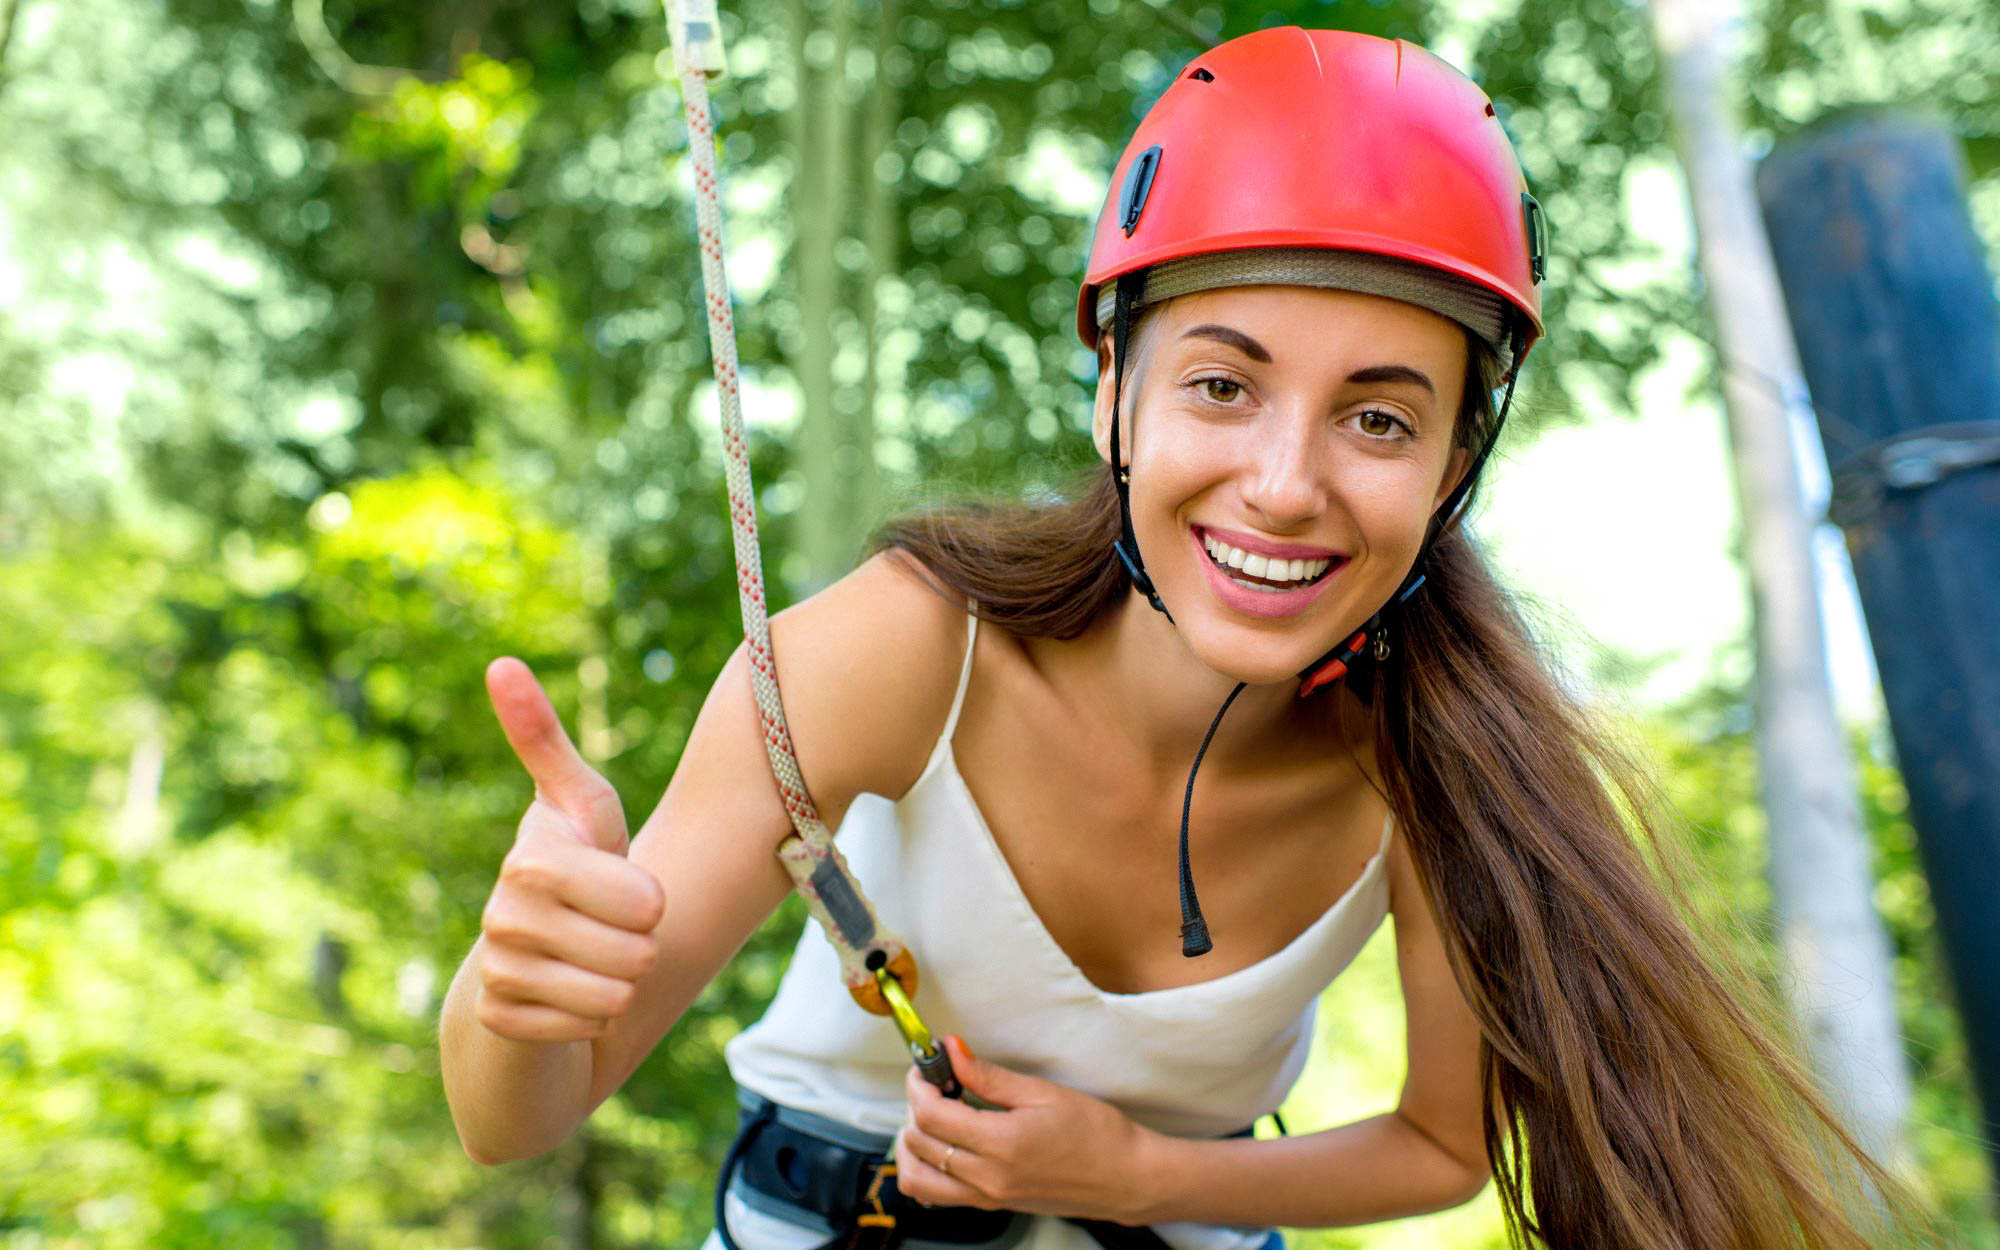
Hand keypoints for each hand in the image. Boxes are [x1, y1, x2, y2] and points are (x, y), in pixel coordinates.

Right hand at [473, 657, 665, 1042]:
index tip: (633, 894)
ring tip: (593, 963)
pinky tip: (570, 1001)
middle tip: (611, 932)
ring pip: (613, 997)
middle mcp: (503, 910)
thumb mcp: (582, 807)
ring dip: (619, 987)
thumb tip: (499, 663)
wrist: (530, 958)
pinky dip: (591, 1022)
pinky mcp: (498, 1019)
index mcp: (533, 855)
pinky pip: (586, 1032)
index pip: (642, 899)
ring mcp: (496, 967)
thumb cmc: (576, 870)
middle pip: (635, 952)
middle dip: (640, 949)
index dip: (651, 903)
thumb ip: (546, 739)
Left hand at [895, 1037, 1160, 1223]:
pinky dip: (925, 1171)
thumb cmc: (1096, 1134)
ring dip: (912, 1143)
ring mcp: (987, 1197)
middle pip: (919, 1142)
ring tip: (933, 1116)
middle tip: (933, 1083)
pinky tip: (943, 1146)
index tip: (926, 1067)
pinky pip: (937, 1195)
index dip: (919, 1085)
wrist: (1126, 1177)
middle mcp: (987, 1177)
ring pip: (918, 1177)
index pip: (931, 1114)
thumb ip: (990, 1076)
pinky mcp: (992, 1205)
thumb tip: (953, 1052)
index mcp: (1000, 1144)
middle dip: (915, 1106)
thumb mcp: (1043, 1093)